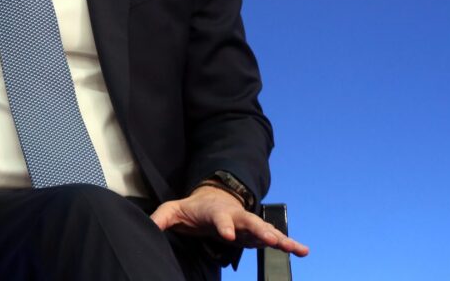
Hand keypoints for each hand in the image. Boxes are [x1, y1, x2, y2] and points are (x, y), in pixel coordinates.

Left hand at [150, 185, 308, 256]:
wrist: (212, 199)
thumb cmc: (193, 208)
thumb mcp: (173, 210)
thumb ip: (161, 218)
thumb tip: (147, 227)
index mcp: (215, 212)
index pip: (219, 218)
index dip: (223, 225)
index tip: (227, 234)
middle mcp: (235, 216)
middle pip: (249, 222)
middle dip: (260, 230)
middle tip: (272, 239)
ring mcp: (247, 224)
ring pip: (265, 230)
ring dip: (280, 238)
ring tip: (297, 248)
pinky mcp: (255, 234)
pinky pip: (273, 239)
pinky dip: (287, 244)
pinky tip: (302, 251)